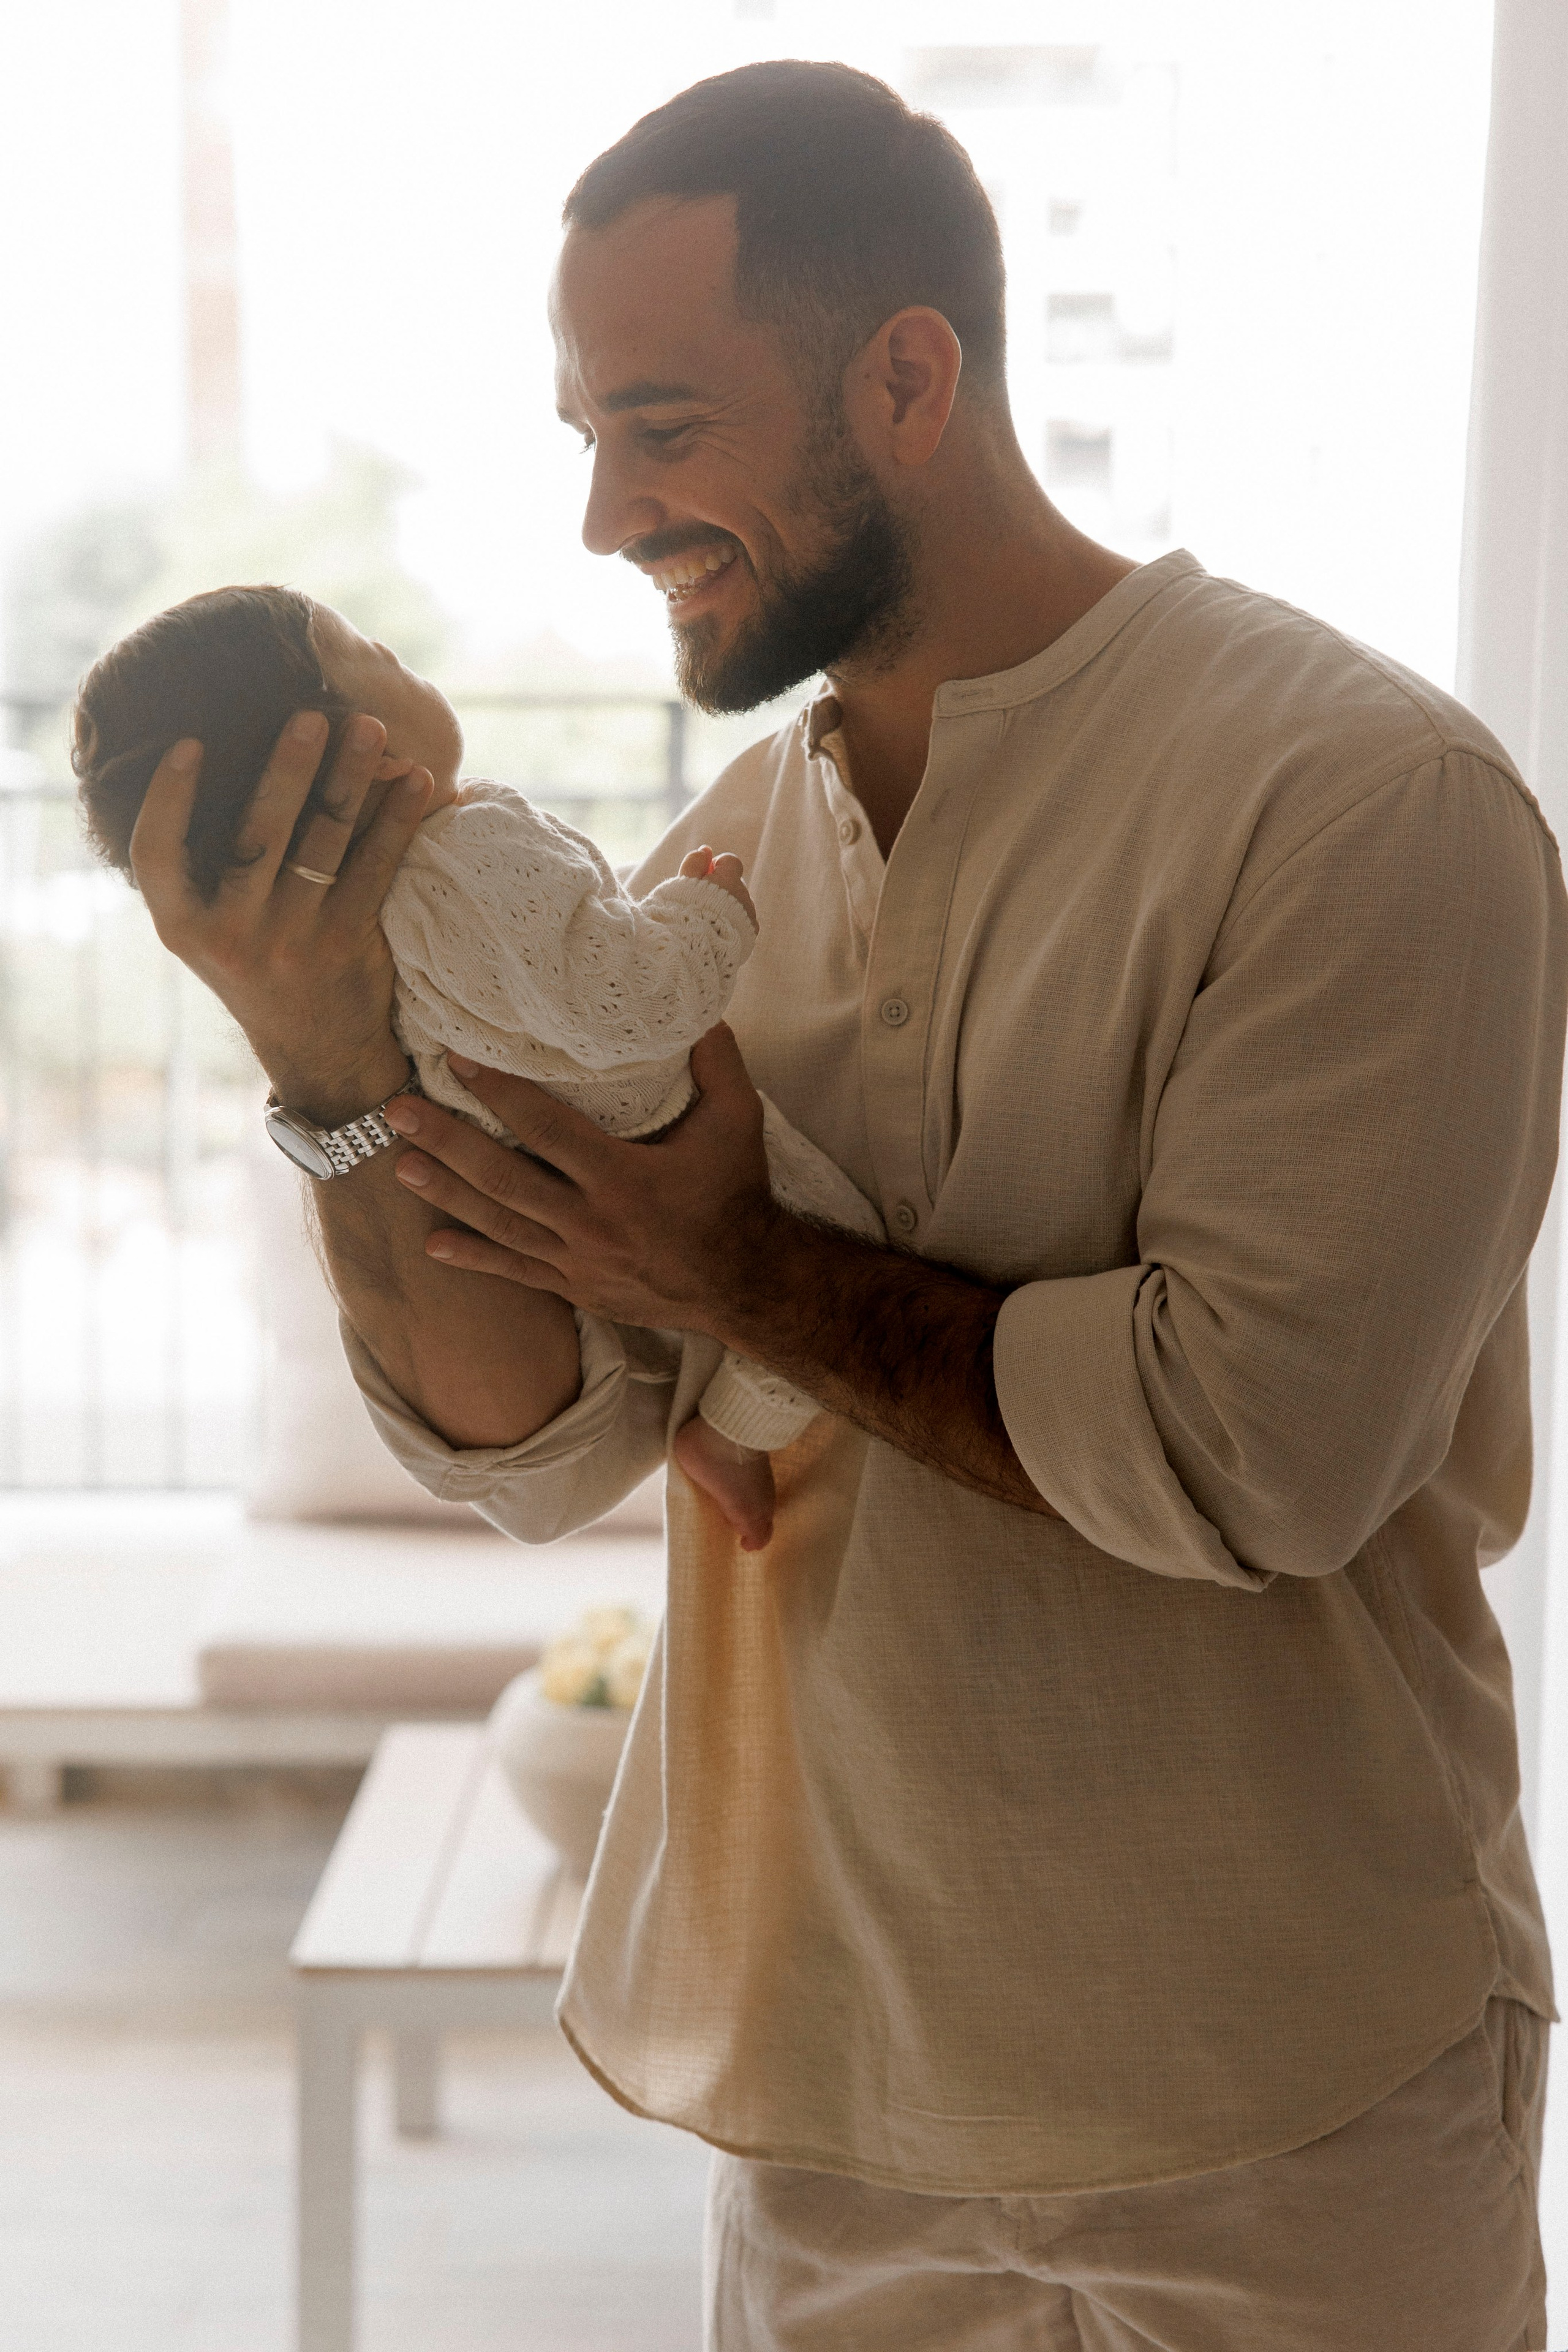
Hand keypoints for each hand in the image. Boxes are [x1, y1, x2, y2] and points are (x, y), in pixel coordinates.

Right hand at [130, 711, 433, 1124]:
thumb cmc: (258, 966)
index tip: (186, 742)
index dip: (166, 798)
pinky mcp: (350, 945)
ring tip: (369, 728)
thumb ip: (202, 872)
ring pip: (323, 845)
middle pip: (257, 836)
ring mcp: (294, 941)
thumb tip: (213, 761)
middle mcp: (234, 935)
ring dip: (349, 780)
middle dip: (286, 769)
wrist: (319, 1052)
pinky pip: (376, 870)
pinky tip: (418, 782)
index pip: (156, 855)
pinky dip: (396, 821)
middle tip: (309, 713)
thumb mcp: (208, 932)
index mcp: (183, 927)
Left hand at [384, 1024, 780, 1333]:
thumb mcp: (739, 1122)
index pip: (545, 1129)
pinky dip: (474, 1259)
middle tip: (398, 1113)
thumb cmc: (737, 1194)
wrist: (746, 1286)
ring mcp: (577, 1260)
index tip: (455, 1061)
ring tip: (402, 1166)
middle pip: (503, 1177)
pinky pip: (516, 1271)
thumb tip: (695, 1008)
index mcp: (623, 1178)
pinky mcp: (576, 1287)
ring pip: (499, 1223)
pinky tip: (434, 1246)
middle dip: (447, 1142)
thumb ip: (716, 1064)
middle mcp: (591, 1222)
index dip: (498, 1093)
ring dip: (446, 1194)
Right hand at [678, 844, 757, 927]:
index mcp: (728, 880)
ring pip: (740, 903)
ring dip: (728, 907)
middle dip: (720, 889)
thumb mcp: (682, 883)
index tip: (703, 877)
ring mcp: (750, 916)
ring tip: (706, 920)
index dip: (716, 866)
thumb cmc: (683, 913)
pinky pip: (744, 921)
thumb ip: (694, 862)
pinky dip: (734, 923)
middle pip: (735, 883)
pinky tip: (717, 931)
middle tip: (699, 903)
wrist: (693, 949)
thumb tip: (705, 850)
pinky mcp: (750, 934)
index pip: (730, 861)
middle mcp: (744, 896)